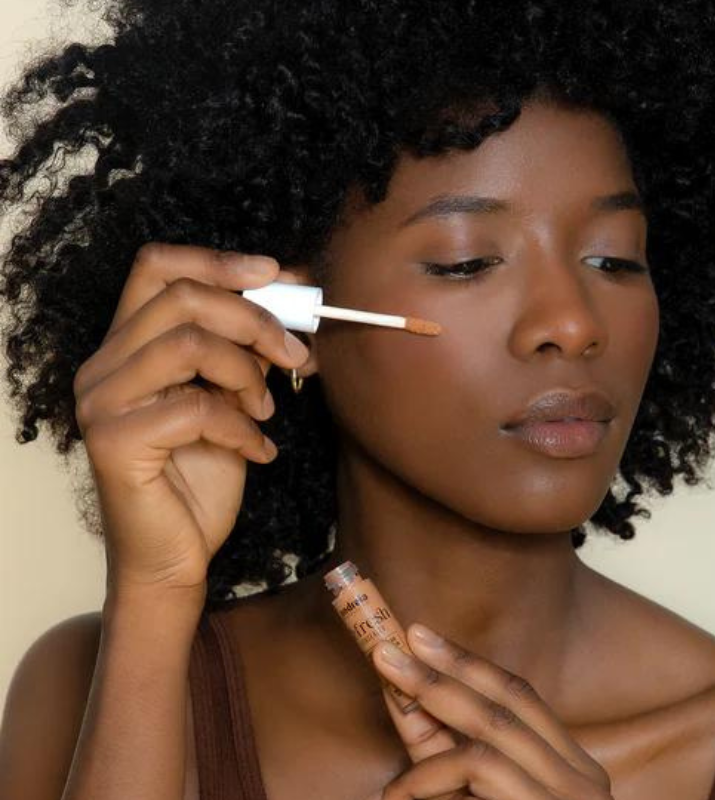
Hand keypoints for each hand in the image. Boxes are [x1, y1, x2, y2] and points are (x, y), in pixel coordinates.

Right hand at [73, 242, 308, 593]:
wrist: (176, 556)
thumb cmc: (202, 478)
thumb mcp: (234, 400)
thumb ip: (247, 350)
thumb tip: (292, 299)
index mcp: (127, 346)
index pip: (156, 268)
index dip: (217, 260)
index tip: (274, 272)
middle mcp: (102, 366)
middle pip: (182, 298)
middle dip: (255, 320)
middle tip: (296, 354)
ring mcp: (101, 402)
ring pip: (188, 345)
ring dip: (248, 375)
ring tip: (267, 412)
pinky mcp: (113, 441)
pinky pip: (196, 408)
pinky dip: (243, 428)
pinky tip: (259, 452)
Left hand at [366, 623, 613, 799]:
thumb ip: (445, 756)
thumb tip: (404, 697)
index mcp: (572, 769)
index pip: (521, 696)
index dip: (468, 662)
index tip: (421, 637)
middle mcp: (582, 780)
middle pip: (508, 701)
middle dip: (443, 667)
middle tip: (392, 644)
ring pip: (493, 729)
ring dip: (432, 703)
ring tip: (387, 691)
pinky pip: (478, 769)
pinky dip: (430, 774)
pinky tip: (400, 794)